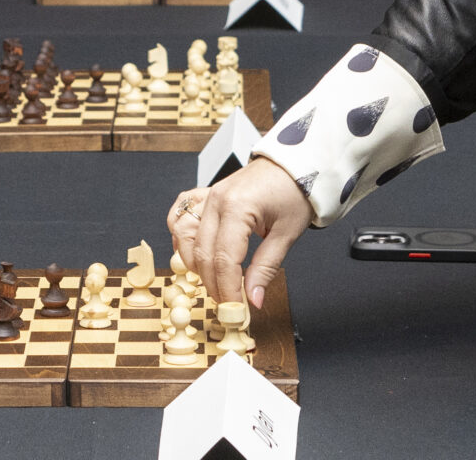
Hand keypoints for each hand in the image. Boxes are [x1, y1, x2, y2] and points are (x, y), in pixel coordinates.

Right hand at [167, 157, 311, 308]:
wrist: (294, 164)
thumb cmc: (294, 193)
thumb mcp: (286, 234)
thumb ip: (266, 268)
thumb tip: (253, 299)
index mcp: (238, 208)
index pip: (224, 260)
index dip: (227, 289)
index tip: (234, 310)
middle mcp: (216, 200)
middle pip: (202, 254)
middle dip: (213, 284)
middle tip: (227, 304)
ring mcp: (208, 196)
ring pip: (185, 238)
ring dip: (195, 264)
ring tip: (214, 281)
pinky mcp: (206, 195)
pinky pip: (180, 217)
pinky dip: (182, 237)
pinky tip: (193, 253)